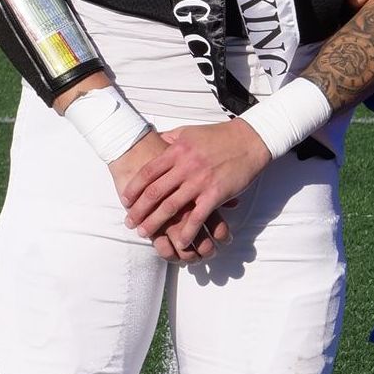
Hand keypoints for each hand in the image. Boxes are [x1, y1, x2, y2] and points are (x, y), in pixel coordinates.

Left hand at [118, 119, 269, 256]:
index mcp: (177, 152)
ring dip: (155, 223)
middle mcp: (185, 167)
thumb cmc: (218, 136)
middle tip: (130, 223)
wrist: (249, 140)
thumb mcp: (188, 132)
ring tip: (145, 234)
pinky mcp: (216, 194)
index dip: (133, 189)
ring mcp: (200, 182)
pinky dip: (187, 232)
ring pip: (171, 207)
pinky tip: (179, 242)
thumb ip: (169, 139)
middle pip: (154, 193)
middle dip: (139, 211)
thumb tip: (153, 141)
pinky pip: (197, 217)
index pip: (147, 173)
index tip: (125, 201)